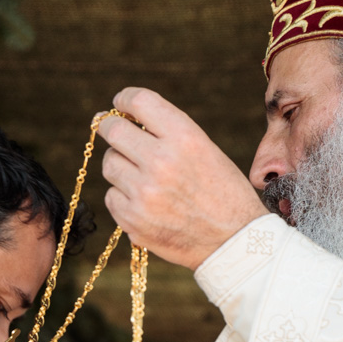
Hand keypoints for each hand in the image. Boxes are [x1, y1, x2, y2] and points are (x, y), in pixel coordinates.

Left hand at [98, 87, 267, 270]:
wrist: (234, 242)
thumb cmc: (222, 192)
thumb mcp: (206, 150)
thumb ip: (168, 133)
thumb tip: (125, 119)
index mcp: (184, 138)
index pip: (139, 101)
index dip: (124, 99)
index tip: (120, 104)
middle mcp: (161, 162)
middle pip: (113, 131)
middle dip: (109, 127)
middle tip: (109, 129)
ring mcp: (143, 193)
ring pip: (109, 164)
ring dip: (119, 164)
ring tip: (140, 174)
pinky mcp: (132, 220)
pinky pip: (111, 196)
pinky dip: (122, 196)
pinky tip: (144, 202)